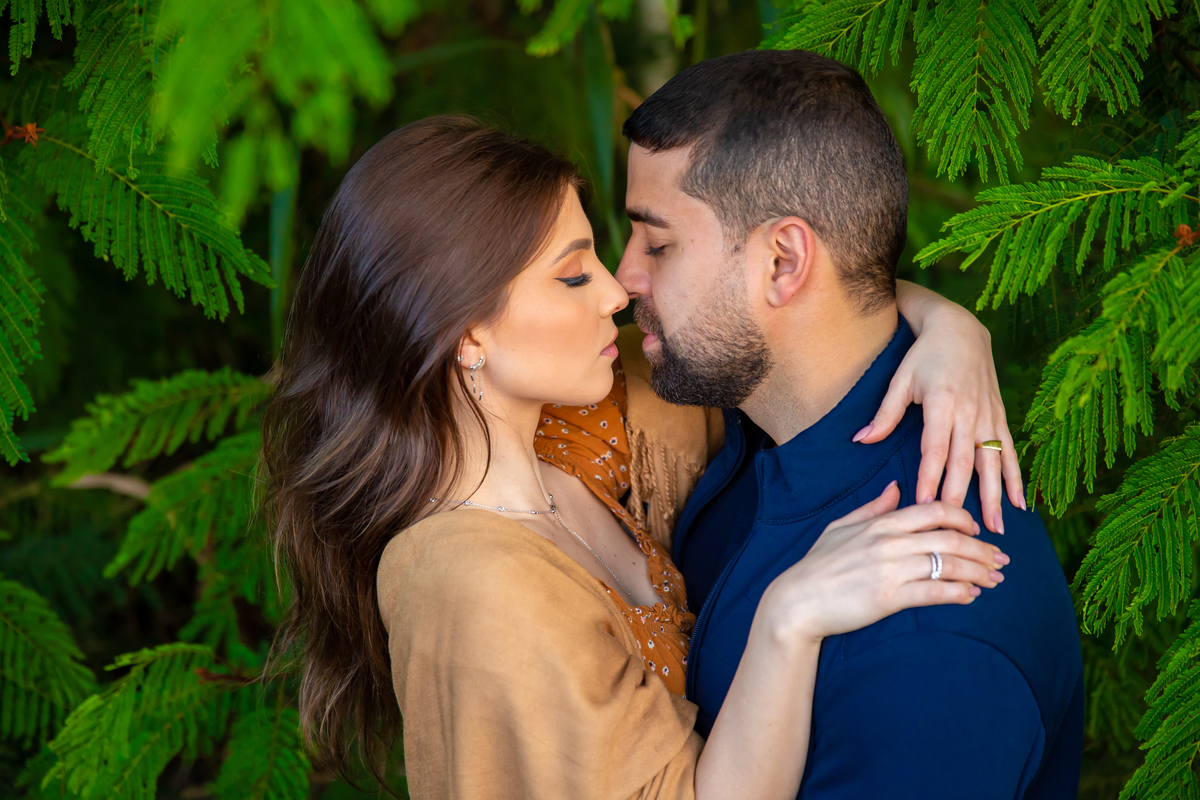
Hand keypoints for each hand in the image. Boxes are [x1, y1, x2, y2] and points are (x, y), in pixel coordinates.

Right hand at [759, 482, 1008, 644]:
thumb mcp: (841, 527)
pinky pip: (935, 592)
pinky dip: (959, 594)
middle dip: (982, 549)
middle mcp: (889, 542)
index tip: (977, 530)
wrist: (797, 601)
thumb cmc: (817, 566)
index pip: (934, 510)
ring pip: (948, 564)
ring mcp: (890, 569)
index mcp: (881, 523)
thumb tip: (895, 487)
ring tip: (994, 580)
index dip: (963, 518)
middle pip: (950, 538)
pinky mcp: (889, 597)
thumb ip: (873, 508)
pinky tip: (971, 596)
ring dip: (978, 572)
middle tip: (1000, 560)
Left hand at [857, 304, 1023, 532]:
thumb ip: (884, 413)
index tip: (925, 504)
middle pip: (965, 462)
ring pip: (992, 463)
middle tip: (959, 530)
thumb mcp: (900, 380)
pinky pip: (1009, 452)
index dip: (931, 477)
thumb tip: (861, 440)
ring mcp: (988, 416)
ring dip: (994, 496)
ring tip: (994, 528)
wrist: (960, 330)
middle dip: (962, 496)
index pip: (935, 449)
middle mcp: (970, 413)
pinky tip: (1019, 504)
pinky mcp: (1000, 417)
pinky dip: (1016, 478)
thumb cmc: (925, 356)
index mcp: (943, 404)